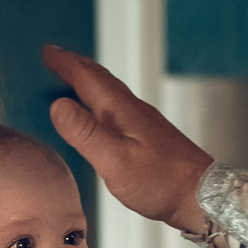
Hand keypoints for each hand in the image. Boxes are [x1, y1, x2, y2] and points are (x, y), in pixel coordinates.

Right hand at [42, 44, 214, 234]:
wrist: (200, 196)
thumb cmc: (161, 182)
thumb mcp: (114, 160)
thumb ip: (85, 133)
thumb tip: (57, 105)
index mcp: (121, 112)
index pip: (87, 79)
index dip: (65, 64)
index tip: (47, 51)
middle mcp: (132, 111)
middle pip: (100, 80)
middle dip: (76, 65)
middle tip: (56, 56)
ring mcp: (142, 123)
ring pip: (110, 92)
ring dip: (90, 81)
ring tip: (75, 77)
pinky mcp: (148, 138)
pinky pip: (117, 109)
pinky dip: (102, 101)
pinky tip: (102, 114)